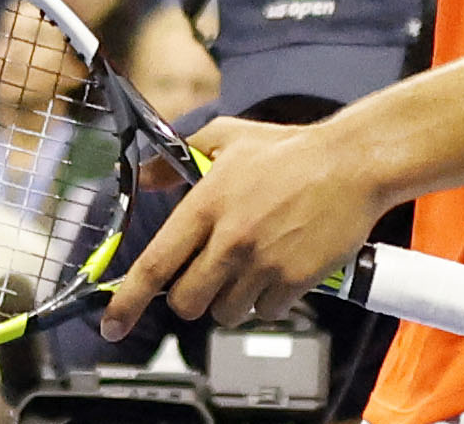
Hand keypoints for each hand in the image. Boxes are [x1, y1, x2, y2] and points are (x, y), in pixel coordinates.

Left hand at [99, 115, 391, 337]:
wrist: (351, 164)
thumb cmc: (289, 150)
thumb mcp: (224, 138)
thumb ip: (177, 160)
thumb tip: (146, 176)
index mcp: (206, 204)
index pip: (154, 264)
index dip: (127, 301)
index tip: (112, 325)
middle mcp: (230, 238)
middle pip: (186, 302)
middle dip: (189, 298)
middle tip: (204, 279)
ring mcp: (263, 262)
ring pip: (225, 312)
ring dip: (229, 300)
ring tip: (247, 268)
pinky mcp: (295, 279)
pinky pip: (265, 313)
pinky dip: (266, 302)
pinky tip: (276, 272)